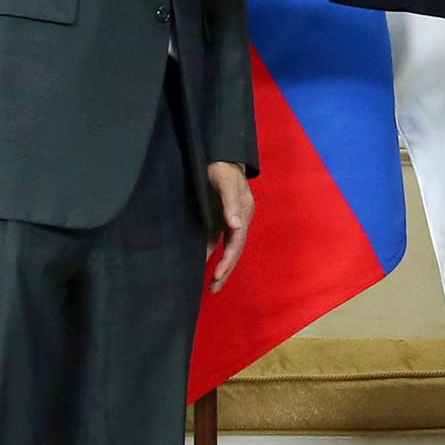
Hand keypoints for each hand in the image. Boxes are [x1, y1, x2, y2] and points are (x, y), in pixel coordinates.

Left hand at [205, 161, 253, 290]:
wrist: (218, 154)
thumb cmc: (223, 167)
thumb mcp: (226, 182)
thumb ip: (230, 203)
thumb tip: (236, 225)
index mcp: (243, 214)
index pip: (236, 243)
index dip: (228, 260)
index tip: (217, 274)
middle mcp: (237, 220)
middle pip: (233, 250)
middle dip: (225, 270)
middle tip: (214, 289)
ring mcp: (227, 219)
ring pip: (224, 248)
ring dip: (219, 265)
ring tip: (211, 285)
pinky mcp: (217, 216)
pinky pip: (214, 238)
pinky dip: (208, 252)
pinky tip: (201, 262)